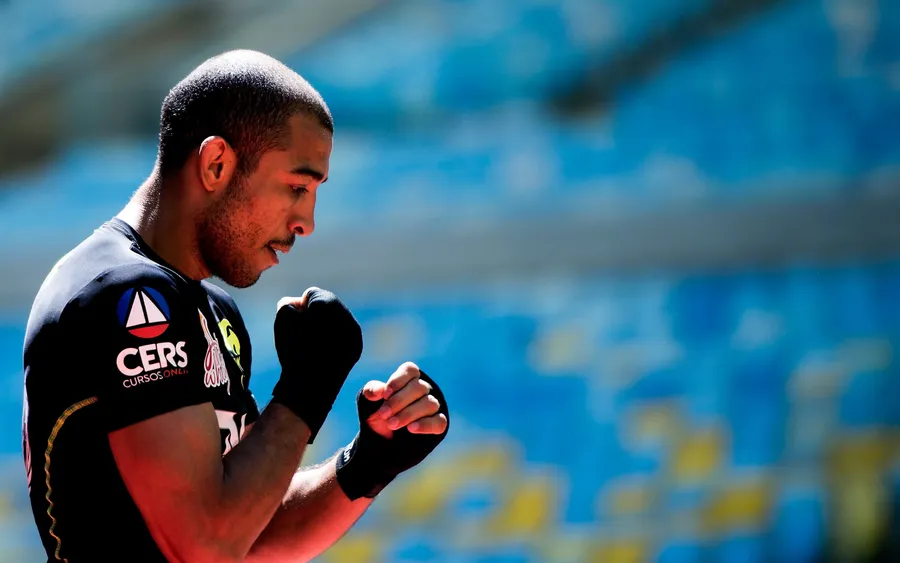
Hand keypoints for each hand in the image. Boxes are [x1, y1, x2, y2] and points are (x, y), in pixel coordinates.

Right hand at [271, 287, 362, 442]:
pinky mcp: (357, 345)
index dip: (299, 307)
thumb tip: (299, 303)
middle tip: (303, 331)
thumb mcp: (283, 320)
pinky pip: (344, 334)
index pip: (312, 294)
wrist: (310, 386)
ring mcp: (354, 330)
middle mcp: (346, 314)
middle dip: (315, 314)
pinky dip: (334, 338)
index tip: (296, 322)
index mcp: (328, 303)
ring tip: (312, 342)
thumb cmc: (293, 350)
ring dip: (325, 324)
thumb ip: (289, 303)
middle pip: (328, 304)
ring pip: (337, 319)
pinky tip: (322, 350)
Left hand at [362, 362, 448, 437]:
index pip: (410, 370)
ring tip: (391, 424)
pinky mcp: (438, 423)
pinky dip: (425, 425)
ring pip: (429, 404)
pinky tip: (410, 428)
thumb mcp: (368, 402)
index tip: (385, 395)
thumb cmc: (378, 413)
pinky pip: (439, 422)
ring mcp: (433, 406)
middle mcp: (424, 389)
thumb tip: (380, 390)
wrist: (381, 439)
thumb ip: (371, 391)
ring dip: (408, 414)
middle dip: (399, 402)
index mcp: (408, 378)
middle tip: (383, 414)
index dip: (398, 381)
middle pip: (419, 388)